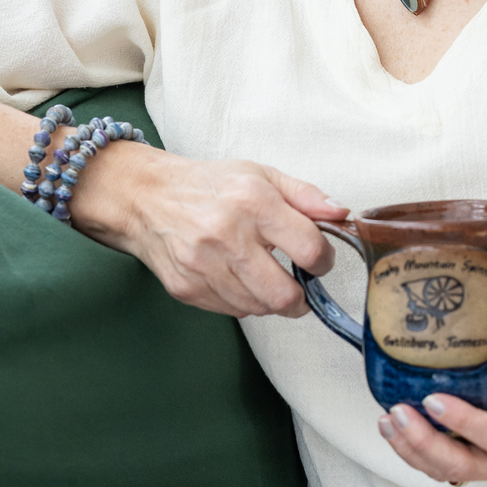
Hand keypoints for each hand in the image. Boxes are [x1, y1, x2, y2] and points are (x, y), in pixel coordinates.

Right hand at [76, 145, 347, 318]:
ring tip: (262, 276)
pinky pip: (232, 311)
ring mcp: (204, 266)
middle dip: (301, 298)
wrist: (145, 198)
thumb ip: (305, 196)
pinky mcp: (187, 289)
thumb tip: (341, 214)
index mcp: (253, 202)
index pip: (310, 249)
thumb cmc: (207, 185)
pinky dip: (242, 301)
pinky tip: (236, 278)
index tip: (318, 260)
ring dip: (270, 299)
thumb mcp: (260, 175)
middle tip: (299, 286)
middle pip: (284, 295)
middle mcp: (227, 236)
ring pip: (259, 308)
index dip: (324, 260)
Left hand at [376, 320, 486, 484]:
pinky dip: (421, 453)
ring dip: (417, 453)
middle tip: (397, 413)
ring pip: (454, 473)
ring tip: (388, 423)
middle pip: (469, 465)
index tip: (432, 397)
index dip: (463, 422)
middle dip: (427, 444)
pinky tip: (398, 431)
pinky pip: (450, 467)